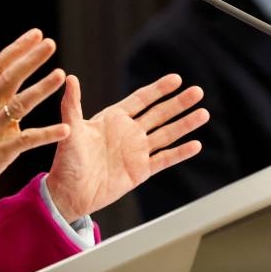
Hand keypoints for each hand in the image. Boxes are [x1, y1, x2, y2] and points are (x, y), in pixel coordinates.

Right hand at [0, 29, 70, 214]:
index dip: (18, 48)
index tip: (37, 34)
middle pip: (10, 78)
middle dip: (30, 60)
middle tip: (50, 43)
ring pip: (19, 105)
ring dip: (41, 89)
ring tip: (61, 75)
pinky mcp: (1, 151)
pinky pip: (26, 140)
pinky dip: (46, 135)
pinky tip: (65, 129)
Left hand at [46, 73, 208, 221]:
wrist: (69, 193)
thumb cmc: (66, 160)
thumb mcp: (71, 129)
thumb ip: (72, 104)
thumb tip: (70, 78)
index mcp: (113, 119)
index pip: (141, 99)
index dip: (159, 89)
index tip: (176, 79)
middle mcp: (128, 132)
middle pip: (159, 114)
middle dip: (178, 103)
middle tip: (198, 91)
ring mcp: (136, 151)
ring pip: (166, 134)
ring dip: (185, 124)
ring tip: (204, 113)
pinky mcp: (140, 171)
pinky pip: (164, 159)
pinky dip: (180, 153)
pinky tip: (196, 144)